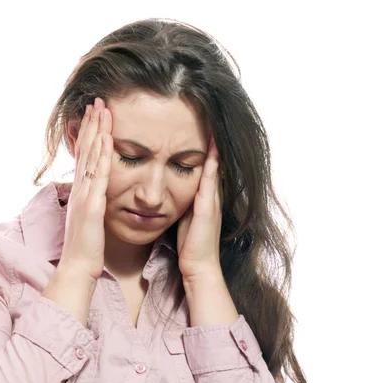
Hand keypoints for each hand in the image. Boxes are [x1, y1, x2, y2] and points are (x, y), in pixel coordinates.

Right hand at [58, 97, 113, 281]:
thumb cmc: (86, 248)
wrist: (78, 267)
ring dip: (95, 131)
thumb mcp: (89, 220)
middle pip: (85, 150)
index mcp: (80, 192)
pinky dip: (100, 155)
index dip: (89, 135)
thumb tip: (97, 194)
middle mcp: (79, 189)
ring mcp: (84, 196)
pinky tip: (105, 138)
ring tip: (101, 109)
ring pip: (90, 157)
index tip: (95, 115)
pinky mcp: (91, 205)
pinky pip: (97, 176)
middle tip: (97, 100)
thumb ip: (92, 203)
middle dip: (91, 124)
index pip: (85, 157)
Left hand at [177, 134, 223, 280]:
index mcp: (203, 198)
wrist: (198, 267)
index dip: (202, 149)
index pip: (204, 167)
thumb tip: (168, 191)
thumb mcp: (183, 218)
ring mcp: (212, 201)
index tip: (200, 128)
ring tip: (213, 124)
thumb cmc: (189, 246)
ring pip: (213, 167)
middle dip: (212, 142)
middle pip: (212, 163)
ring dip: (213, 147)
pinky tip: (211, 149)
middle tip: (210, 115)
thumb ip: (180, 203)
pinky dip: (212, 164)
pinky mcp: (208, 208)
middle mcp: (211, 196)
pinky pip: (210, 181)